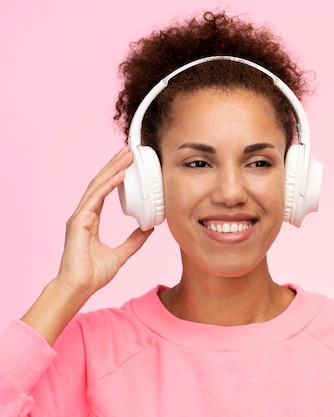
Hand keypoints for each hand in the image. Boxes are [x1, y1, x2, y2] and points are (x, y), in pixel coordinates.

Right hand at [21, 147, 152, 344]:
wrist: (80, 287)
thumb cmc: (93, 274)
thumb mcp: (122, 254)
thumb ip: (134, 240)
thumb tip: (149, 229)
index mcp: (91, 220)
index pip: (104, 191)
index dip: (115, 176)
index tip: (127, 165)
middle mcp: (85, 214)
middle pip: (101, 183)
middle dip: (114, 166)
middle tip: (129, 151)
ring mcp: (80, 216)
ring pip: (98, 186)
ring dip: (113, 169)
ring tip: (126, 155)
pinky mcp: (79, 220)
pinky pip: (96, 197)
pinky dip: (108, 184)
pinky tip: (120, 174)